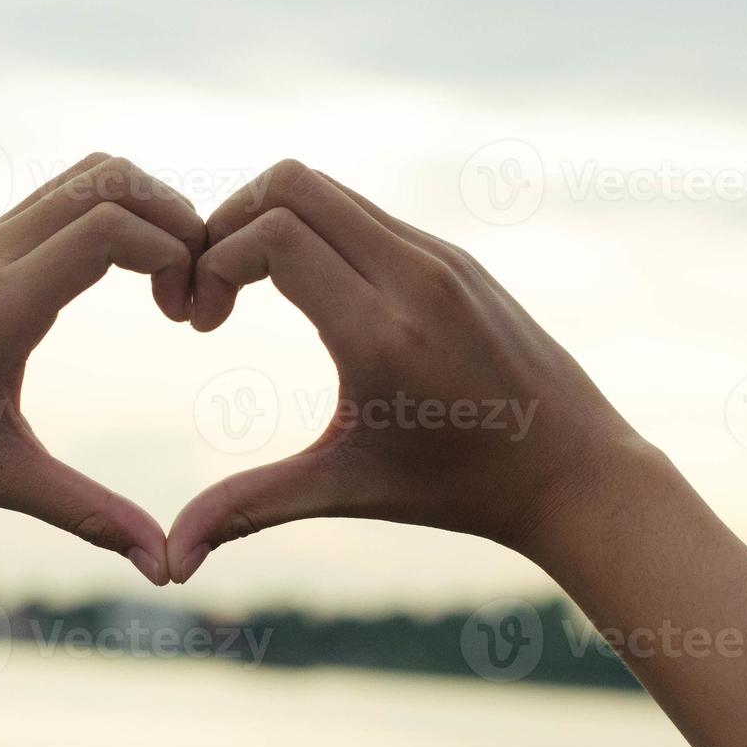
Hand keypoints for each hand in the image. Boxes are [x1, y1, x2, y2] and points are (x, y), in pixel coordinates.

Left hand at [0, 153, 206, 584]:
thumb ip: (89, 516)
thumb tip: (164, 569)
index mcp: (0, 308)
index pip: (109, 227)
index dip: (174, 252)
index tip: (187, 318)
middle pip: (110, 177)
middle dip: (176, 216)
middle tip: (191, 291)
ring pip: (86, 173)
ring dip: (145, 207)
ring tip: (167, 281)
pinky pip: (61, 194)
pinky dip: (112, 211)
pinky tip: (123, 278)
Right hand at [167, 160, 643, 582]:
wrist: (574, 472)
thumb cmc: (456, 490)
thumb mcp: (343, 490)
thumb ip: (247, 509)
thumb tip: (172, 563)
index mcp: (380, 332)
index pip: (271, 235)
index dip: (210, 263)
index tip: (199, 324)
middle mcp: (414, 276)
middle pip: (289, 184)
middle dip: (225, 225)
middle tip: (209, 292)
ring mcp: (440, 256)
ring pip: (325, 187)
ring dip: (266, 222)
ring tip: (245, 289)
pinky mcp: (452, 255)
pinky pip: (361, 211)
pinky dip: (310, 229)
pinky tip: (300, 290)